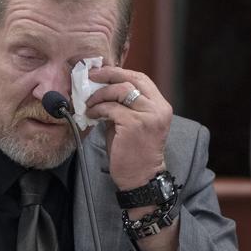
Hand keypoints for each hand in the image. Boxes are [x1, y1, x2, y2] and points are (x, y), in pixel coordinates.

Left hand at [84, 66, 171, 190]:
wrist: (141, 178)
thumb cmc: (134, 152)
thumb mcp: (133, 123)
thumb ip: (123, 105)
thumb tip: (100, 88)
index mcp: (160, 105)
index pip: (140, 78)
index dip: (119, 72)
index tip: (101, 72)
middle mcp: (158, 108)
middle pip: (131, 79)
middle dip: (108, 75)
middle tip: (91, 77)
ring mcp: (148, 116)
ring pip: (120, 91)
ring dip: (100, 95)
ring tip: (89, 103)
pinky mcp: (134, 124)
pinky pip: (111, 108)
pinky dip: (97, 109)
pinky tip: (91, 115)